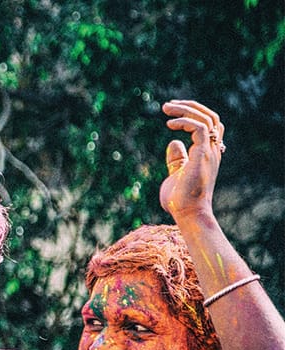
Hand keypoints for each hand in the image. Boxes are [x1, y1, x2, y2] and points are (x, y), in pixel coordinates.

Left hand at [160, 99, 223, 220]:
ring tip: (166, 108)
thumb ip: (177, 159)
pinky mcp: (203, 155)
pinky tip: (169, 125)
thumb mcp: (176, 174)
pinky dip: (186, 121)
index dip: (193, 114)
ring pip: (208, 119)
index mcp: (208, 153)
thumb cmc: (180, 200)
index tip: (171, 113)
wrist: (187, 214)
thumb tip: (173, 143)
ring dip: (186, 109)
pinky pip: (201, 128)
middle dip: (190, 106)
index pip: (209, 125)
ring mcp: (210, 152)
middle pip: (212, 117)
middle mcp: (213, 150)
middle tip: (167, 105)